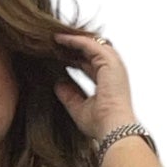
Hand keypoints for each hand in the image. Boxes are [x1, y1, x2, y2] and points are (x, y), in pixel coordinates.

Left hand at [51, 28, 136, 143]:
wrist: (111, 128)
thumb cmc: (101, 124)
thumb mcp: (78, 108)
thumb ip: (69, 95)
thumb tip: (57, 84)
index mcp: (108, 81)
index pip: (89, 64)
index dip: (74, 58)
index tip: (57, 56)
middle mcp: (112, 70)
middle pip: (91, 50)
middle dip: (73, 46)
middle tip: (53, 43)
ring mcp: (113, 64)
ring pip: (91, 43)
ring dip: (73, 39)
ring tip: (54, 37)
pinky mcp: (109, 61)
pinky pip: (89, 44)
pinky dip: (74, 40)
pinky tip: (59, 39)